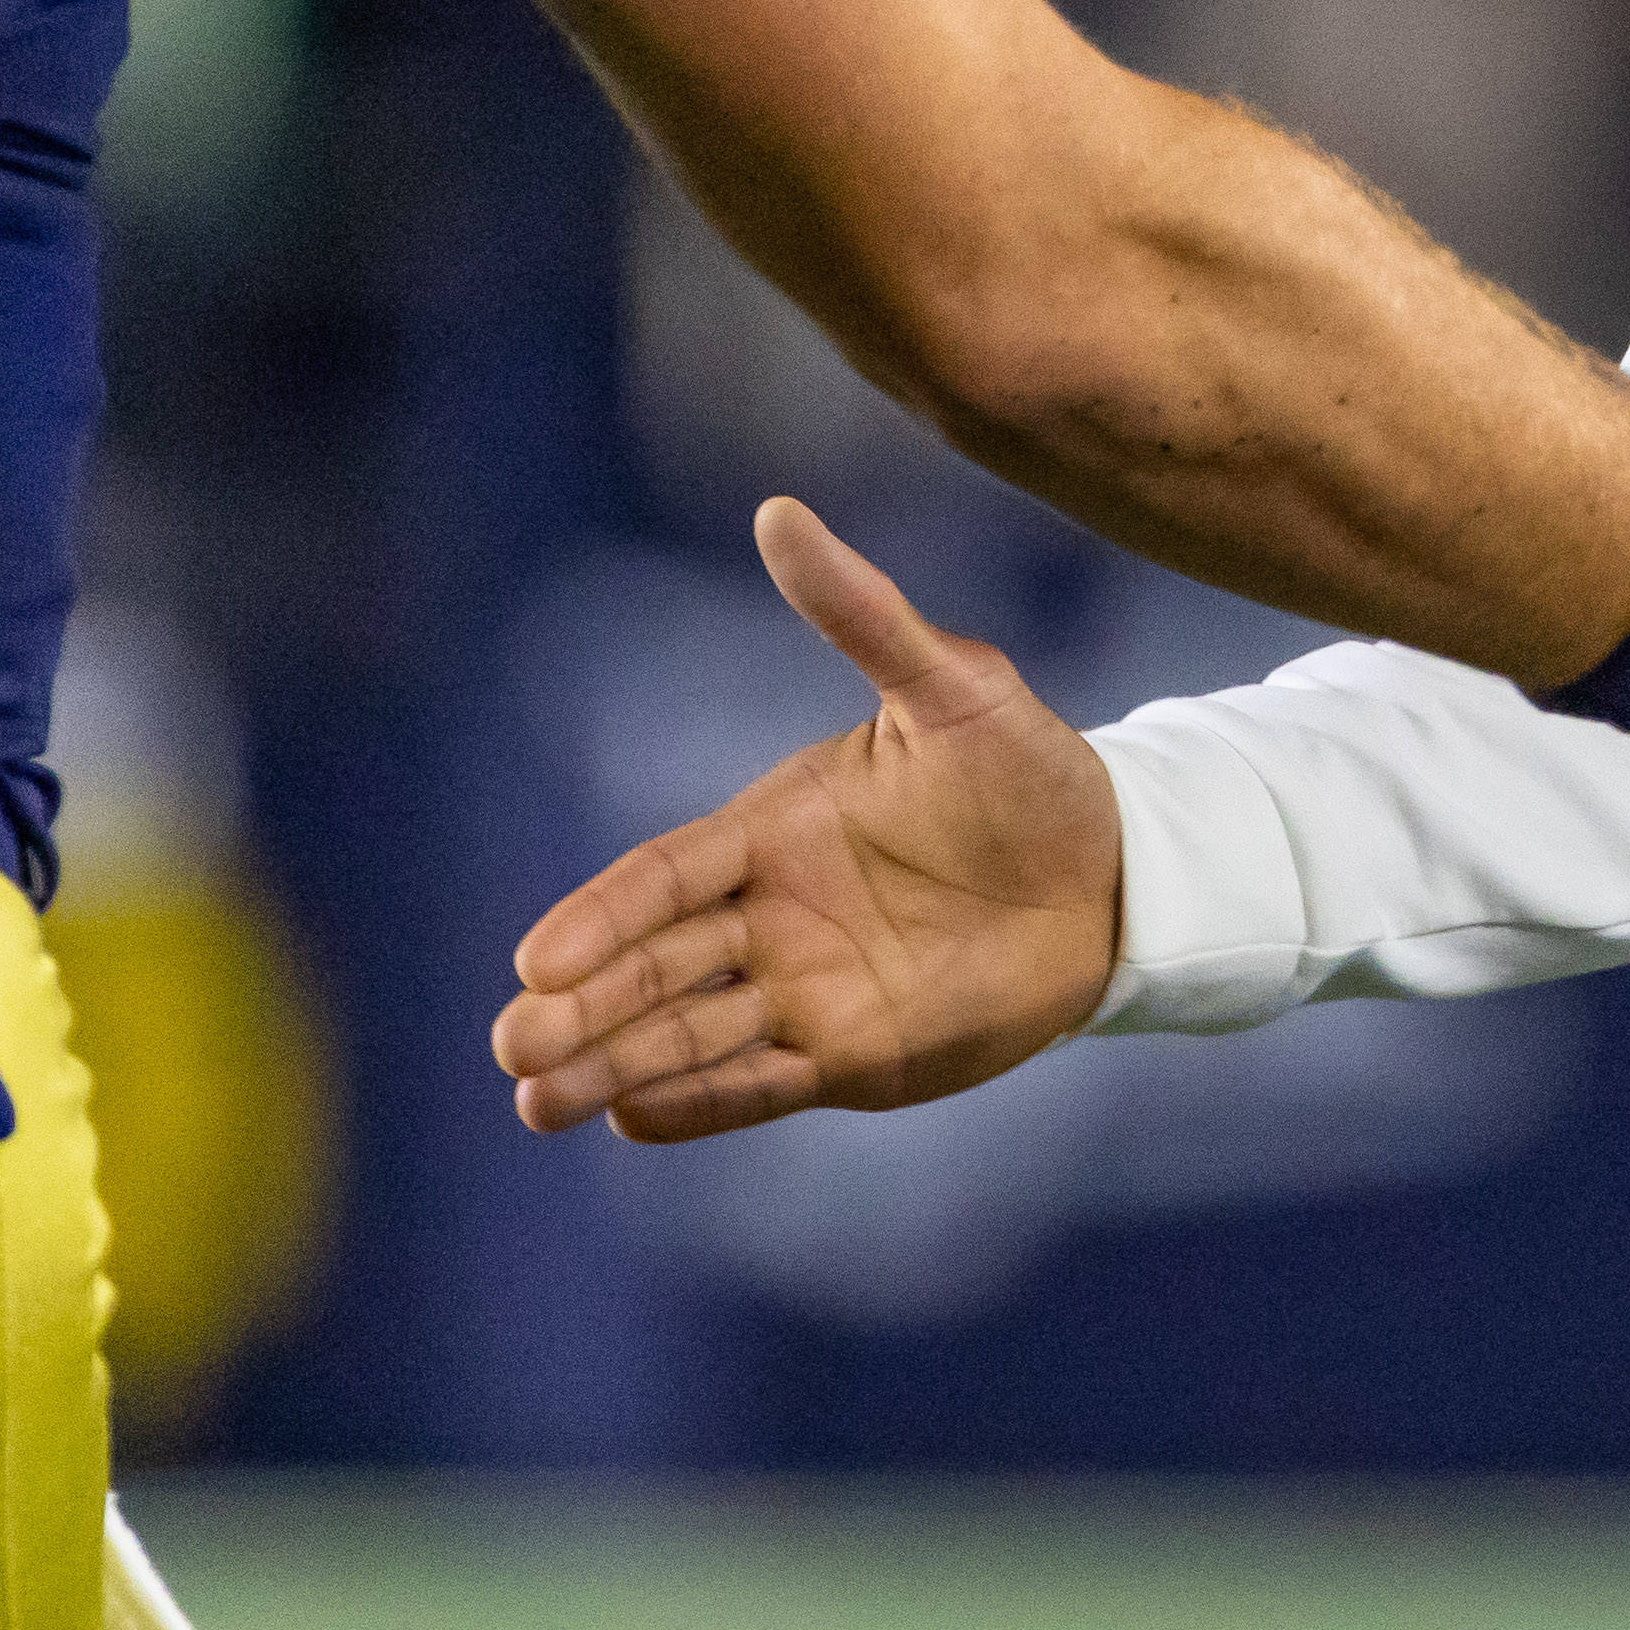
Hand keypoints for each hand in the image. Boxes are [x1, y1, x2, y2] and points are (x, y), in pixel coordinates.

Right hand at [492, 497, 1120, 1142]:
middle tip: (512, 1045)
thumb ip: (860, 613)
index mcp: (774, 828)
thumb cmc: (1029, 770)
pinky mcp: (852, 1057)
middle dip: (583, 1008)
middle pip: (654, 966)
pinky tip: (630, 1118)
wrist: (1118, 871)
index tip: (539, 959)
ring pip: (687, 1032)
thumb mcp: (949, 685)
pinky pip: (758, 1085)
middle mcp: (772, 914)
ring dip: (615, 1065)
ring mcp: (806, 990)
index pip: (665, 877)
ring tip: (536, 1103)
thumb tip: (779, 511)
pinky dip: (698, 1103)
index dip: (601, 916)